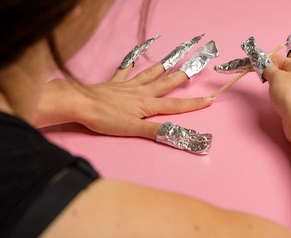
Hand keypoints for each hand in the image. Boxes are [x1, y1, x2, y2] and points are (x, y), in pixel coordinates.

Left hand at [37, 62, 213, 139]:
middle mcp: (142, 91)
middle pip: (168, 82)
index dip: (194, 104)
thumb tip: (178, 135)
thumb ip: (156, 131)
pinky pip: (127, 67)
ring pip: (152, 72)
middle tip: (199, 63)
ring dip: (166, 64)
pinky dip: (134, 58)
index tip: (210, 98)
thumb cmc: (105, 118)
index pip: (176, 105)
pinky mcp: (116, 82)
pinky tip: (139, 49)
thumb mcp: (132, 129)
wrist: (80, 104)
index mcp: (148, 104)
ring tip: (178, 54)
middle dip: (186, 74)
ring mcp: (129, 85)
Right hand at [263, 52, 290, 141]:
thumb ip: (268, 69)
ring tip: (275, 81)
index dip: (267, 61)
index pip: (280, 58)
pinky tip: (289, 92)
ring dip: (286, 78)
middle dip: (279, 66)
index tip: (256, 67)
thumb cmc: (289, 94)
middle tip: (267, 71)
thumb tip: (267, 68)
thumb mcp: (275, 77)